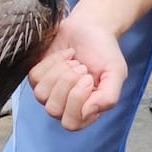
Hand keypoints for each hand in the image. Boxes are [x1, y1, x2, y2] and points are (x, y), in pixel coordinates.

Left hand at [28, 13, 127, 130]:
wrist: (92, 28)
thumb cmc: (104, 52)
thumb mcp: (116, 74)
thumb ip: (108, 97)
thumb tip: (88, 113)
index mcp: (84, 111)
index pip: (71, 123)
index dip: (77, 100)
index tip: (89, 79)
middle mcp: (64, 106)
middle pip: (54, 109)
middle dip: (68, 83)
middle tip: (82, 68)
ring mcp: (49, 93)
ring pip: (42, 94)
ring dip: (60, 72)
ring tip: (74, 62)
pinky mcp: (37, 77)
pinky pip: (36, 77)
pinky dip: (52, 62)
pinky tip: (65, 56)